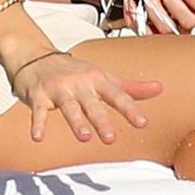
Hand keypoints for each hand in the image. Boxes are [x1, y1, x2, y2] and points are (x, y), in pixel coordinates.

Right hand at [11, 48, 162, 144]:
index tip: (142, 123)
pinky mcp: (38, 95)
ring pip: (68, 106)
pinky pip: (38, 110)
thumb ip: (130, 87)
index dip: (129, 109)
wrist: (35, 56)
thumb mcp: (103, 77)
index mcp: (97, 80)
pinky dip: (38, 123)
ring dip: (76, 122)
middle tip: (111, 139)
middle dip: (101, 120)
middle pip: (92, 103)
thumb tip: (160, 88)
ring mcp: (58, 88)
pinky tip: (38, 137)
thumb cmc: (74, 71)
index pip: (116, 95)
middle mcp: (79, 83)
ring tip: (84, 137)